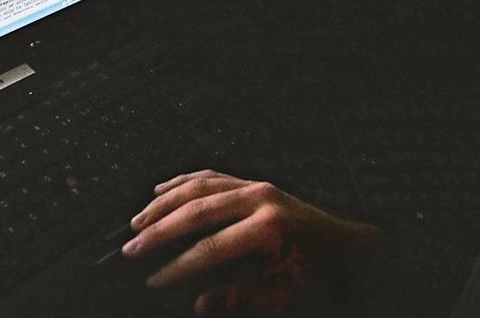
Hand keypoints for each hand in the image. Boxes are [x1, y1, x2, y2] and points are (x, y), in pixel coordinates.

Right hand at [121, 169, 380, 314]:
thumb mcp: (284, 296)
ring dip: (163, 203)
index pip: (210, 249)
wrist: (348, 248)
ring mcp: (256, 185)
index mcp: (270, 229)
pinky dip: (182, 181)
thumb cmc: (317, 274)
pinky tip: (160, 190)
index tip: (152, 280)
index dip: (177, 267)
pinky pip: (211, 176)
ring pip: (198, 187)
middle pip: (197, 211)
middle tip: (131, 249)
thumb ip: (242, 299)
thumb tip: (201, 303)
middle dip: (160, 231)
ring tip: (137, 222)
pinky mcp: (253, 182)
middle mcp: (261, 199)